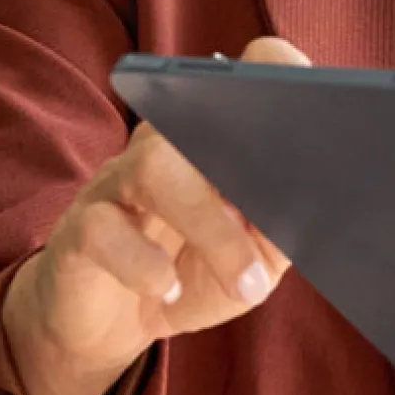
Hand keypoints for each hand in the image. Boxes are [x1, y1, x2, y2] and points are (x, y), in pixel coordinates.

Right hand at [0, 37, 310, 394]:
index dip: (271, 72)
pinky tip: (169, 288)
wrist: (112, 322)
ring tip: (245, 282)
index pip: (233, 79)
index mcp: (206, 142)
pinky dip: (143, 263)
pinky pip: (102, 228)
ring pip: (155, 168)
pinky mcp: (78, 230)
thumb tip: (310, 212)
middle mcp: (161, 146)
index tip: (316, 115)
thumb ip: (283, 232)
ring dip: (211, 229)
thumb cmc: (190, 274)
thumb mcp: (254, 260)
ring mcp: (115, 182)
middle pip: (197, 117)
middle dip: (249, 160)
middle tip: (286, 216)